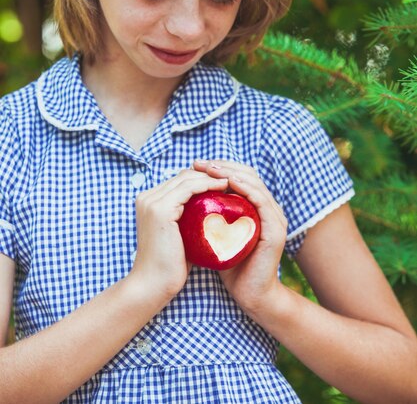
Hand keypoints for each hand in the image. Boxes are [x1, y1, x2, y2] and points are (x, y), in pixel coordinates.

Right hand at [129, 169, 228, 303]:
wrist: (152, 286)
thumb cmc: (169, 267)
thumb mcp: (180, 236)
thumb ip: (189, 221)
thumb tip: (211, 215)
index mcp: (148, 202)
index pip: (180, 181)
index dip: (203, 180)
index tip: (224, 184)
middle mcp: (147, 197)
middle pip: (183, 176)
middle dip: (209, 175)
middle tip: (231, 180)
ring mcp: (152, 202)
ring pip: (187, 178)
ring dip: (211, 177)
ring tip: (231, 182)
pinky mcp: (160, 209)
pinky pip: (189, 188)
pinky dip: (208, 185)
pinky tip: (224, 188)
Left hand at [193, 159, 287, 315]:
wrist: (250, 296)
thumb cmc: (230, 265)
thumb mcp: (216, 234)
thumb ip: (209, 215)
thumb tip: (182, 198)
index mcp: (256, 206)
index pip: (239, 176)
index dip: (219, 167)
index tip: (196, 165)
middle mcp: (269, 208)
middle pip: (247, 174)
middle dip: (222, 166)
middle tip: (200, 163)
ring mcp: (275, 217)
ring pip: (254, 183)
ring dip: (231, 173)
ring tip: (210, 170)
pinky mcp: (276, 229)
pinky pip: (261, 201)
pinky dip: (245, 189)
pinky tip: (229, 184)